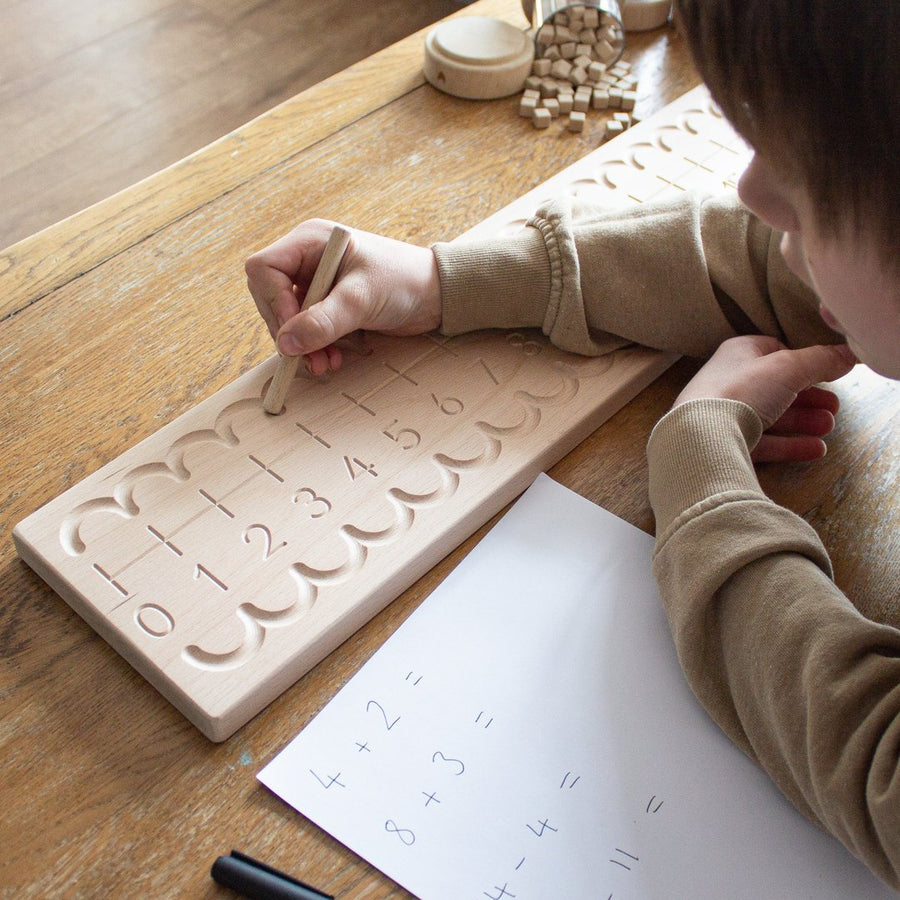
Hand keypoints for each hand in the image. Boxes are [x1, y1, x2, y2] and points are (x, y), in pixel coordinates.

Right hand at [245, 219, 441, 374]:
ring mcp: (317, 283)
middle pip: (270, 297)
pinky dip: (314, 347)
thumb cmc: (404, 280)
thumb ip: (323, 321)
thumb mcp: (361, 300)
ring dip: (301, 345)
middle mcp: (308, 260)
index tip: (294, 330)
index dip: (273, 302)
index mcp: (310, 242)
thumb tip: (286, 345)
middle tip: (308, 357)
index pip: (264, 269)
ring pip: (287, 318)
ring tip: (323, 365)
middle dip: (289, 331)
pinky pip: (306, 328)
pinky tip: (331, 359)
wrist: (437, 294)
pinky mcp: (328, 304)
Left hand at [673, 336, 856, 461]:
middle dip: (808, 397)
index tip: (825, 373)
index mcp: (738, 354)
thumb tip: (848, 355)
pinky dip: (790, 445)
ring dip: (803, 421)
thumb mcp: (788, 368)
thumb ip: (821, 361)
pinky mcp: (726, 443)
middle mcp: (728, 381)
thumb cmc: (742, 391)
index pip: (774, 351)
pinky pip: (763, 442)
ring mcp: (725, 414)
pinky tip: (816, 449)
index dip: (800, 361)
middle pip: (776, 387)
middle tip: (835, 407)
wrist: (703, 437)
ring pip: (771, 415)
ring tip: (828, 427)